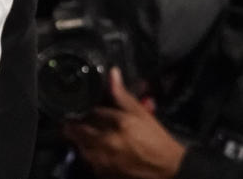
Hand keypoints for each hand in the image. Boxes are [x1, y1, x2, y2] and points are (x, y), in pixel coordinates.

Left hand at [62, 68, 185, 178]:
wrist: (169, 170)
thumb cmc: (156, 140)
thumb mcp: (141, 114)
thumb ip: (122, 95)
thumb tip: (112, 73)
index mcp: (118, 124)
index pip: (91, 111)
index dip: (87, 109)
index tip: (85, 110)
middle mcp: (108, 142)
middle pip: (77, 130)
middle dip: (73, 125)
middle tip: (73, 122)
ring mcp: (104, 160)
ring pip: (80, 146)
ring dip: (80, 140)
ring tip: (88, 136)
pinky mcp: (104, 173)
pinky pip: (89, 161)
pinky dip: (90, 155)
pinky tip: (98, 150)